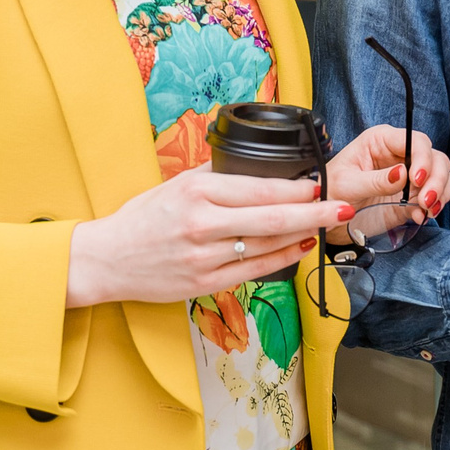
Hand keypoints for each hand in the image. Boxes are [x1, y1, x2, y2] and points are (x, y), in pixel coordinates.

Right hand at [66, 172, 349, 307]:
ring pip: (267, 245)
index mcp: (196, 192)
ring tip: (326, 224)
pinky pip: (254, 270)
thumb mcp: (175, 185)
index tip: (318, 183)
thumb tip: (256, 166)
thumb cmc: (143, 218)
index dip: (296, 188)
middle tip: (343, 206)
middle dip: (314, 212)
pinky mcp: (204, 282)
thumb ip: (214, 176)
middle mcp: (202, 224)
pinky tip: (300, 247)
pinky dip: (282, 258)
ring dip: (302, 234)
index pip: (259, 189)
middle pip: (272, 217)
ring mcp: (204, 256)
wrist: (106, 260)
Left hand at [325, 125, 449, 220]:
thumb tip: (402, 174)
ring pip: (443, 174)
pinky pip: (437, 195)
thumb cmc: (332, 191)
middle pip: (435, 157)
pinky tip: (421, 216)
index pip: (415, 140)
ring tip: (426, 210)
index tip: (417, 179)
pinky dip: (436, 206)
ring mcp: (410, 174)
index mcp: (382, 141)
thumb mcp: (347, 184)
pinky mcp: (414, 195)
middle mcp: (401, 154)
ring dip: (440, 193)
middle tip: (426, 200)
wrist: (328, 214)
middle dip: (436, 179)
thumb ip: (375, 180)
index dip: (422, 158)